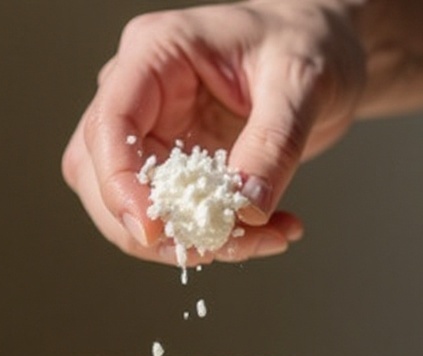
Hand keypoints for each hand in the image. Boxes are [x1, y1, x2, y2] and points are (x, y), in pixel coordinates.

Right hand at [60, 1, 368, 266]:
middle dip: (150, 227)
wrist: (324, 52)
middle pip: (98, 174)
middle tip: (218, 246)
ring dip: (185, 242)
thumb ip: (274, 144)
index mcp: (157, 53)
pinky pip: (174, 219)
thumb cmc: (307, 42)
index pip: (110, 123)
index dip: (119, 183)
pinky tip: (268, 232)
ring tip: (263, 238)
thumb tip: (246, 209)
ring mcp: (152, 133)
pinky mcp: (174, 168)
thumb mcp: (300, 83)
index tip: (153, 230)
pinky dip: (216, 240)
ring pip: (127, 208)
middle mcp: (141, 94)